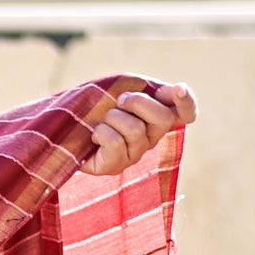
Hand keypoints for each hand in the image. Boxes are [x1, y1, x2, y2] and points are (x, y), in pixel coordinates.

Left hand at [80, 82, 195, 175]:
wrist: (65, 125)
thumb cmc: (97, 104)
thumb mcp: (122, 88)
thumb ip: (147, 88)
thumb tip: (174, 89)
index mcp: (157, 117)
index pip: (186, 114)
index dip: (188, 103)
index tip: (179, 89)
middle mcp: (151, 138)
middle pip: (164, 118)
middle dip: (138, 102)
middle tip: (120, 101)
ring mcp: (134, 154)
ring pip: (135, 130)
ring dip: (113, 117)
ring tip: (103, 120)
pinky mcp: (115, 166)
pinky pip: (115, 143)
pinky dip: (101, 131)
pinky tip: (94, 135)